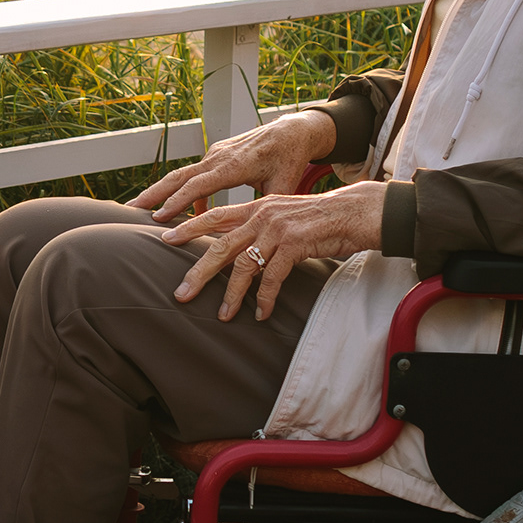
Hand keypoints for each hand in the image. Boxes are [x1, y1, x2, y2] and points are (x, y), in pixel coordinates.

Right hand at [130, 107, 339, 224]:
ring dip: (159, 192)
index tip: (159, 218)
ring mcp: (215, 154)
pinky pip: (193, 175)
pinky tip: (174, 211)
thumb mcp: (284, 185)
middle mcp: (219, 156)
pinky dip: (178, 191)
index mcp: (234, 164)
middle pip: (179, 176)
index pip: (198, 185)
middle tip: (130, 211)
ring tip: (138, 209)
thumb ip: (267, 207)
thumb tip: (260, 236)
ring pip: (181, 174)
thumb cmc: (290, 159)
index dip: (178, 202)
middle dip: (153, 194)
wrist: (291, 131)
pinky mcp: (215, 156)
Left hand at [162, 178, 387, 320]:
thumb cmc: (322, 220)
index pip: (214, 215)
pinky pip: (272, 277)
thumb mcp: (285, 218)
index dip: (189, 227)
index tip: (165, 239)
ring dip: (232, 294)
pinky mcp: (294, 243)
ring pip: (244, 265)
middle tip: (181, 293)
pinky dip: (265, 298)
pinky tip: (261, 313)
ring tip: (224, 315)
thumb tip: (240, 251)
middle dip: (198, 272)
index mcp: (256, 207)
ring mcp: (277, 228)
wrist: (357, 212)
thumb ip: (261, 230)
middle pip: (219, 245)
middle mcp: (262, 214)